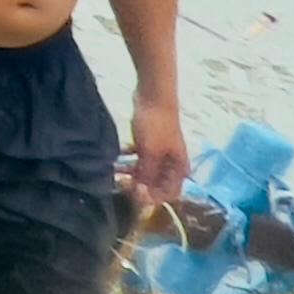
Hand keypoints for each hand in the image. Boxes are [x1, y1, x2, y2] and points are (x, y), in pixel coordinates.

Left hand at [125, 98, 190, 212]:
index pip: (169, 194)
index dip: (152, 197)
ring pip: (145, 172)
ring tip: (115, 170)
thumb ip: (147, 176)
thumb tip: (141, 196)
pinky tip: (116, 158)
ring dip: (131, 173)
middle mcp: (172, 165)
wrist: (153, 96)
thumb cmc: (156, 125)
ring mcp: (160, 155)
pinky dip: (129, 160)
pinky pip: (139, 160)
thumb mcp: (149, 153)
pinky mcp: (149, 145)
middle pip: (156, 185)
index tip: (134, 193)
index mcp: (179, 169)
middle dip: (138, 185)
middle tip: (120, 181)